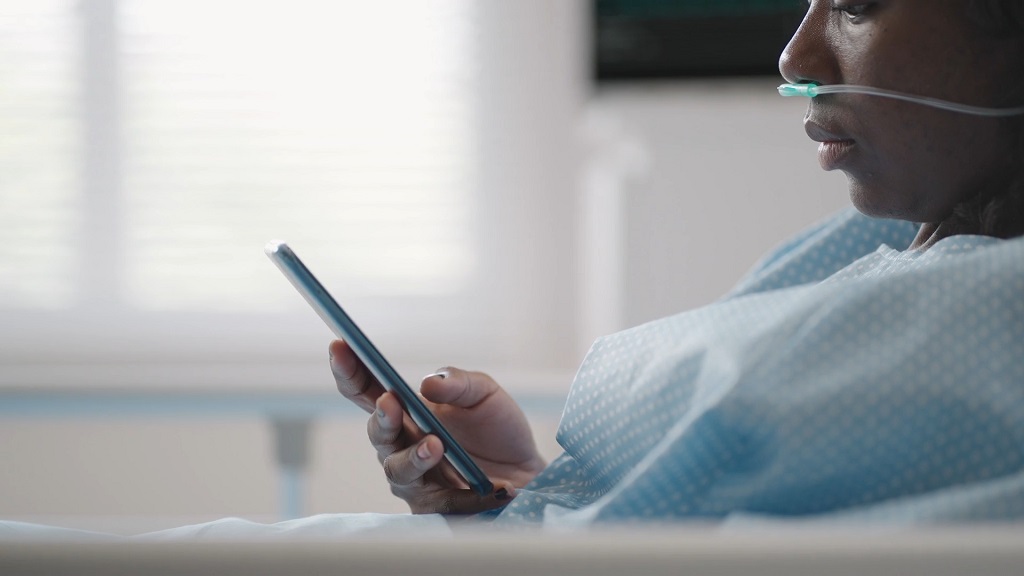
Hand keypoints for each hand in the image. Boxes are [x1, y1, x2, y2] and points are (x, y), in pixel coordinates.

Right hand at [329, 339, 546, 513]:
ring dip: (413, 456)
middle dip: (381, 417)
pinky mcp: (435, 506)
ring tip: (435, 444)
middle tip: (390, 403)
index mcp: (406, 410)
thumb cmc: (496, 427)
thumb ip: (457, 383)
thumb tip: (427, 384)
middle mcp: (402, 443)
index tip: (339, 346)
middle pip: (377, 432)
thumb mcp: (483, 392)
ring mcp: (414, 477)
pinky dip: (459, 494)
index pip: (367, 389)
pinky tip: (481, 484)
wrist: (526, 469)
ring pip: (398, 470)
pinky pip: (435, 502)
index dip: (349, 370)